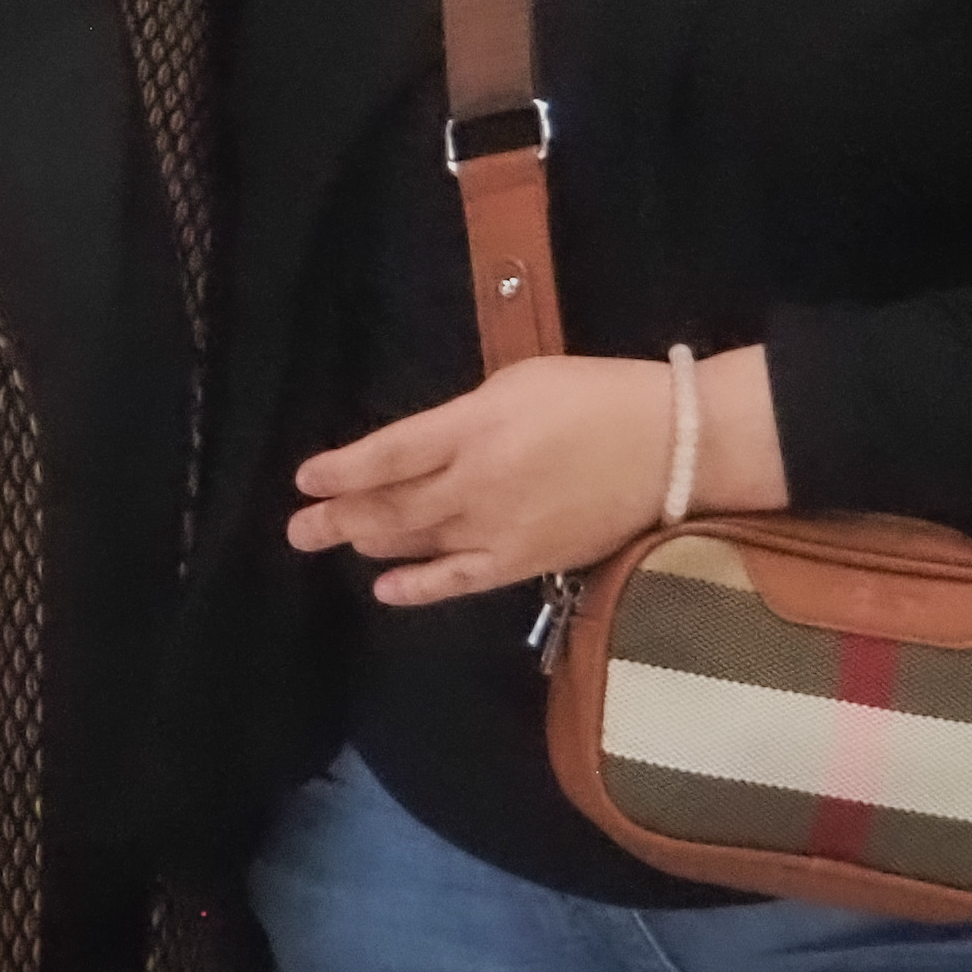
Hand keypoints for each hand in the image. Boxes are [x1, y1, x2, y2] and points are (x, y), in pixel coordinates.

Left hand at [291, 346, 780, 606]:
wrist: (673, 447)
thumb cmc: (595, 398)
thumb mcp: (516, 383)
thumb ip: (462, 418)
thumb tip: (426, 446)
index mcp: (472, 427)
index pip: (388, 454)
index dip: (341, 470)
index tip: (305, 479)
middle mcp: (476, 483)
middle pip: (391, 506)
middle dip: (337, 517)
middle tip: (298, 529)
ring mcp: (500, 528)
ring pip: (417, 542)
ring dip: (370, 542)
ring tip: (334, 541)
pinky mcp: (527, 562)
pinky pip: (460, 580)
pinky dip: (419, 586)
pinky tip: (386, 589)